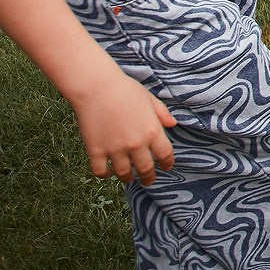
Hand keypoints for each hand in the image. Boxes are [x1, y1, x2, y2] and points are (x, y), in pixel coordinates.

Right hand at [69, 70, 176, 184]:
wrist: (97, 88)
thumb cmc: (125, 89)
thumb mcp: (150, 99)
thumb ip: (162, 113)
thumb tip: (173, 124)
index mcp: (152, 131)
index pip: (165, 155)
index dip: (167, 163)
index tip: (167, 168)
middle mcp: (136, 144)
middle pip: (145, 169)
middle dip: (148, 178)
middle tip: (148, 181)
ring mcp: (115, 149)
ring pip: (124, 173)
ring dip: (127, 179)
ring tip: (129, 179)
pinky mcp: (96, 151)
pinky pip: (101, 171)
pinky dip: (105, 175)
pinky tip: (108, 173)